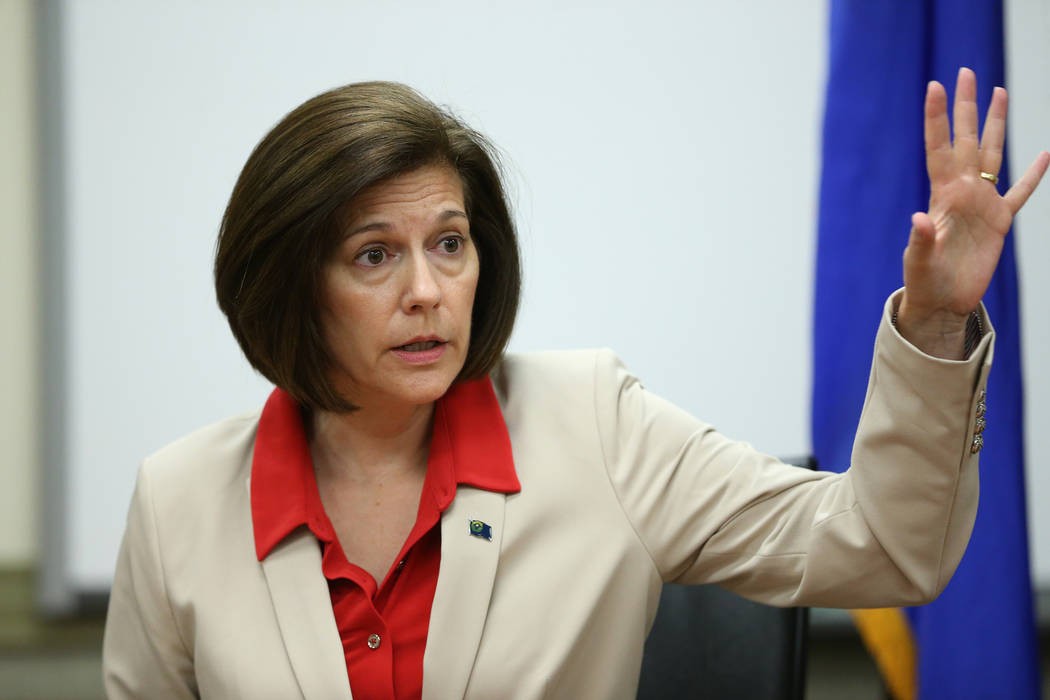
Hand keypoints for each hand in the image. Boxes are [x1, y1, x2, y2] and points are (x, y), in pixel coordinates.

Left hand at [897, 67, 1048, 358]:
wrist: (942, 302)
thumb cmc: (925, 282)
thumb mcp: (919, 261)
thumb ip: (920, 240)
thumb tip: (919, 219)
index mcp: (941, 196)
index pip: (939, 148)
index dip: (937, 118)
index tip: (934, 86)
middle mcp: (962, 191)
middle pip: (967, 139)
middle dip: (967, 107)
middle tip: (966, 72)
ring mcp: (982, 203)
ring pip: (993, 154)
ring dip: (997, 124)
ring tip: (1000, 92)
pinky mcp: (999, 221)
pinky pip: (1020, 192)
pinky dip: (1034, 174)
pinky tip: (1045, 153)